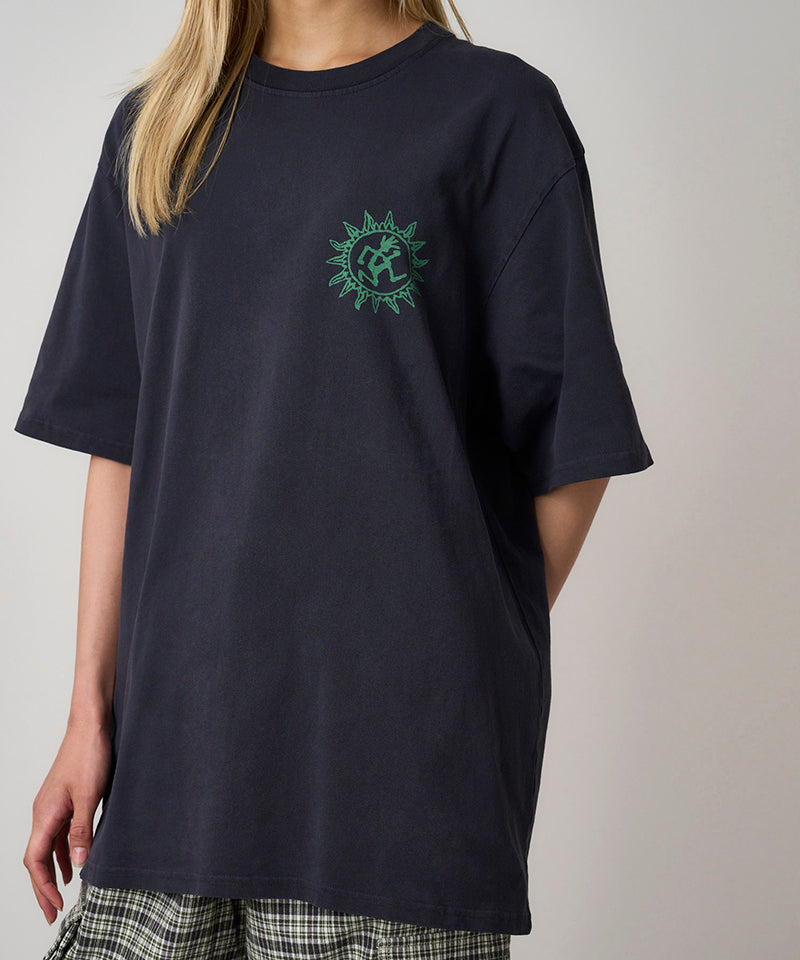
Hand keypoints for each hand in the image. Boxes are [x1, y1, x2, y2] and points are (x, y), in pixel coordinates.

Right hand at [22, 718, 111, 923]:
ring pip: (45, 846)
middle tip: (52, 913)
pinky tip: (72, 860)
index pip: (34, 861)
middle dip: (42, 887)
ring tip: (62, 893)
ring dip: (51, 870)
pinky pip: (57, 833)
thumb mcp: (91, 795)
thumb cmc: (90, 754)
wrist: (91, 724)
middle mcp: (43, 812)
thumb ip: (83, 830)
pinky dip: (60, 851)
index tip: (54, 908)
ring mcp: (52, 805)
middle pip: (35, 858)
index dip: (42, 888)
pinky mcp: (64, 798)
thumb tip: (77, 864)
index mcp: (44, 814)